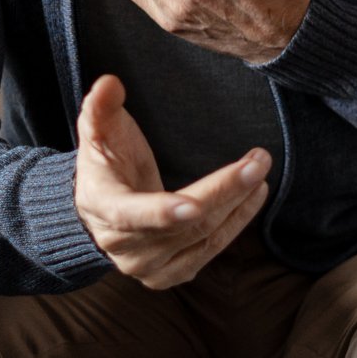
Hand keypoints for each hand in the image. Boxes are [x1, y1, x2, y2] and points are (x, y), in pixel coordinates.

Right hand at [74, 75, 270, 289]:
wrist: (97, 215)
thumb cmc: (102, 167)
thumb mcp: (97, 134)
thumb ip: (101, 109)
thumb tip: (109, 82)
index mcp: (105, 209)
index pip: (134, 214)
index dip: (162, 212)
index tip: (193, 205)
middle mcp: (126, 248)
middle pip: (185, 223)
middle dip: (225, 190)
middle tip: (259, 161)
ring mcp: (150, 268)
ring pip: (203, 237)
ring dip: (238, 204)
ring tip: (259, 171)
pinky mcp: (172, 275)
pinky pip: (210, 250)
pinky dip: (236, 223)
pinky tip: (253, 196)